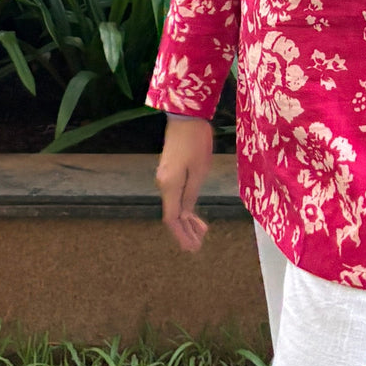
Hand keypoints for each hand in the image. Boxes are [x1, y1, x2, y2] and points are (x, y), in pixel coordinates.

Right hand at [156, 116, 213, 252]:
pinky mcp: (170, 172)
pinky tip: (195, 215)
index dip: (181, 235)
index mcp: (170, 186)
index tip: (192, 248)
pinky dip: (185, 209)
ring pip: (174, 207)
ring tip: (201, 233)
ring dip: (187, 221)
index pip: (172, 218)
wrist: (185, 117)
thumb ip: (192, 194)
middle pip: (172, 215)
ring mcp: (165, 178)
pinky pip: (175, 197)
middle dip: (184, 232)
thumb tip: (186, 214)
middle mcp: (163, 184)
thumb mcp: (199, 170)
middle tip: (197, 247)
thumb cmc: (196, 142)